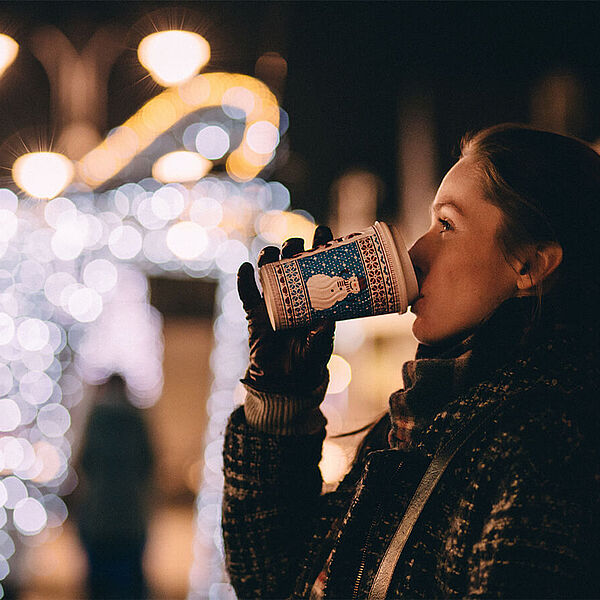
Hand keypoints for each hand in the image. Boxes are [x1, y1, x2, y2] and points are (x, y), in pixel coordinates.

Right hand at [237, 225, 334, 392]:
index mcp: (313, 298)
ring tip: (272, 253)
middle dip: (293, 248)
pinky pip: (247, 294)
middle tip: (297, 244)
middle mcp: (293, 295)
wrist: (285, 382)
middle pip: (291, 263)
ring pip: (268, 272)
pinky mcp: (254, 314)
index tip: (323, 232)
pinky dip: (244, 281)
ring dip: (269, 258)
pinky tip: (245, 269)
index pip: (317, 267)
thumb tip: (326, 319)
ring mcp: (272, 302)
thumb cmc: (308, 361)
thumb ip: (322, 335)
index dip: (319, 247)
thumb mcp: (319, 348)